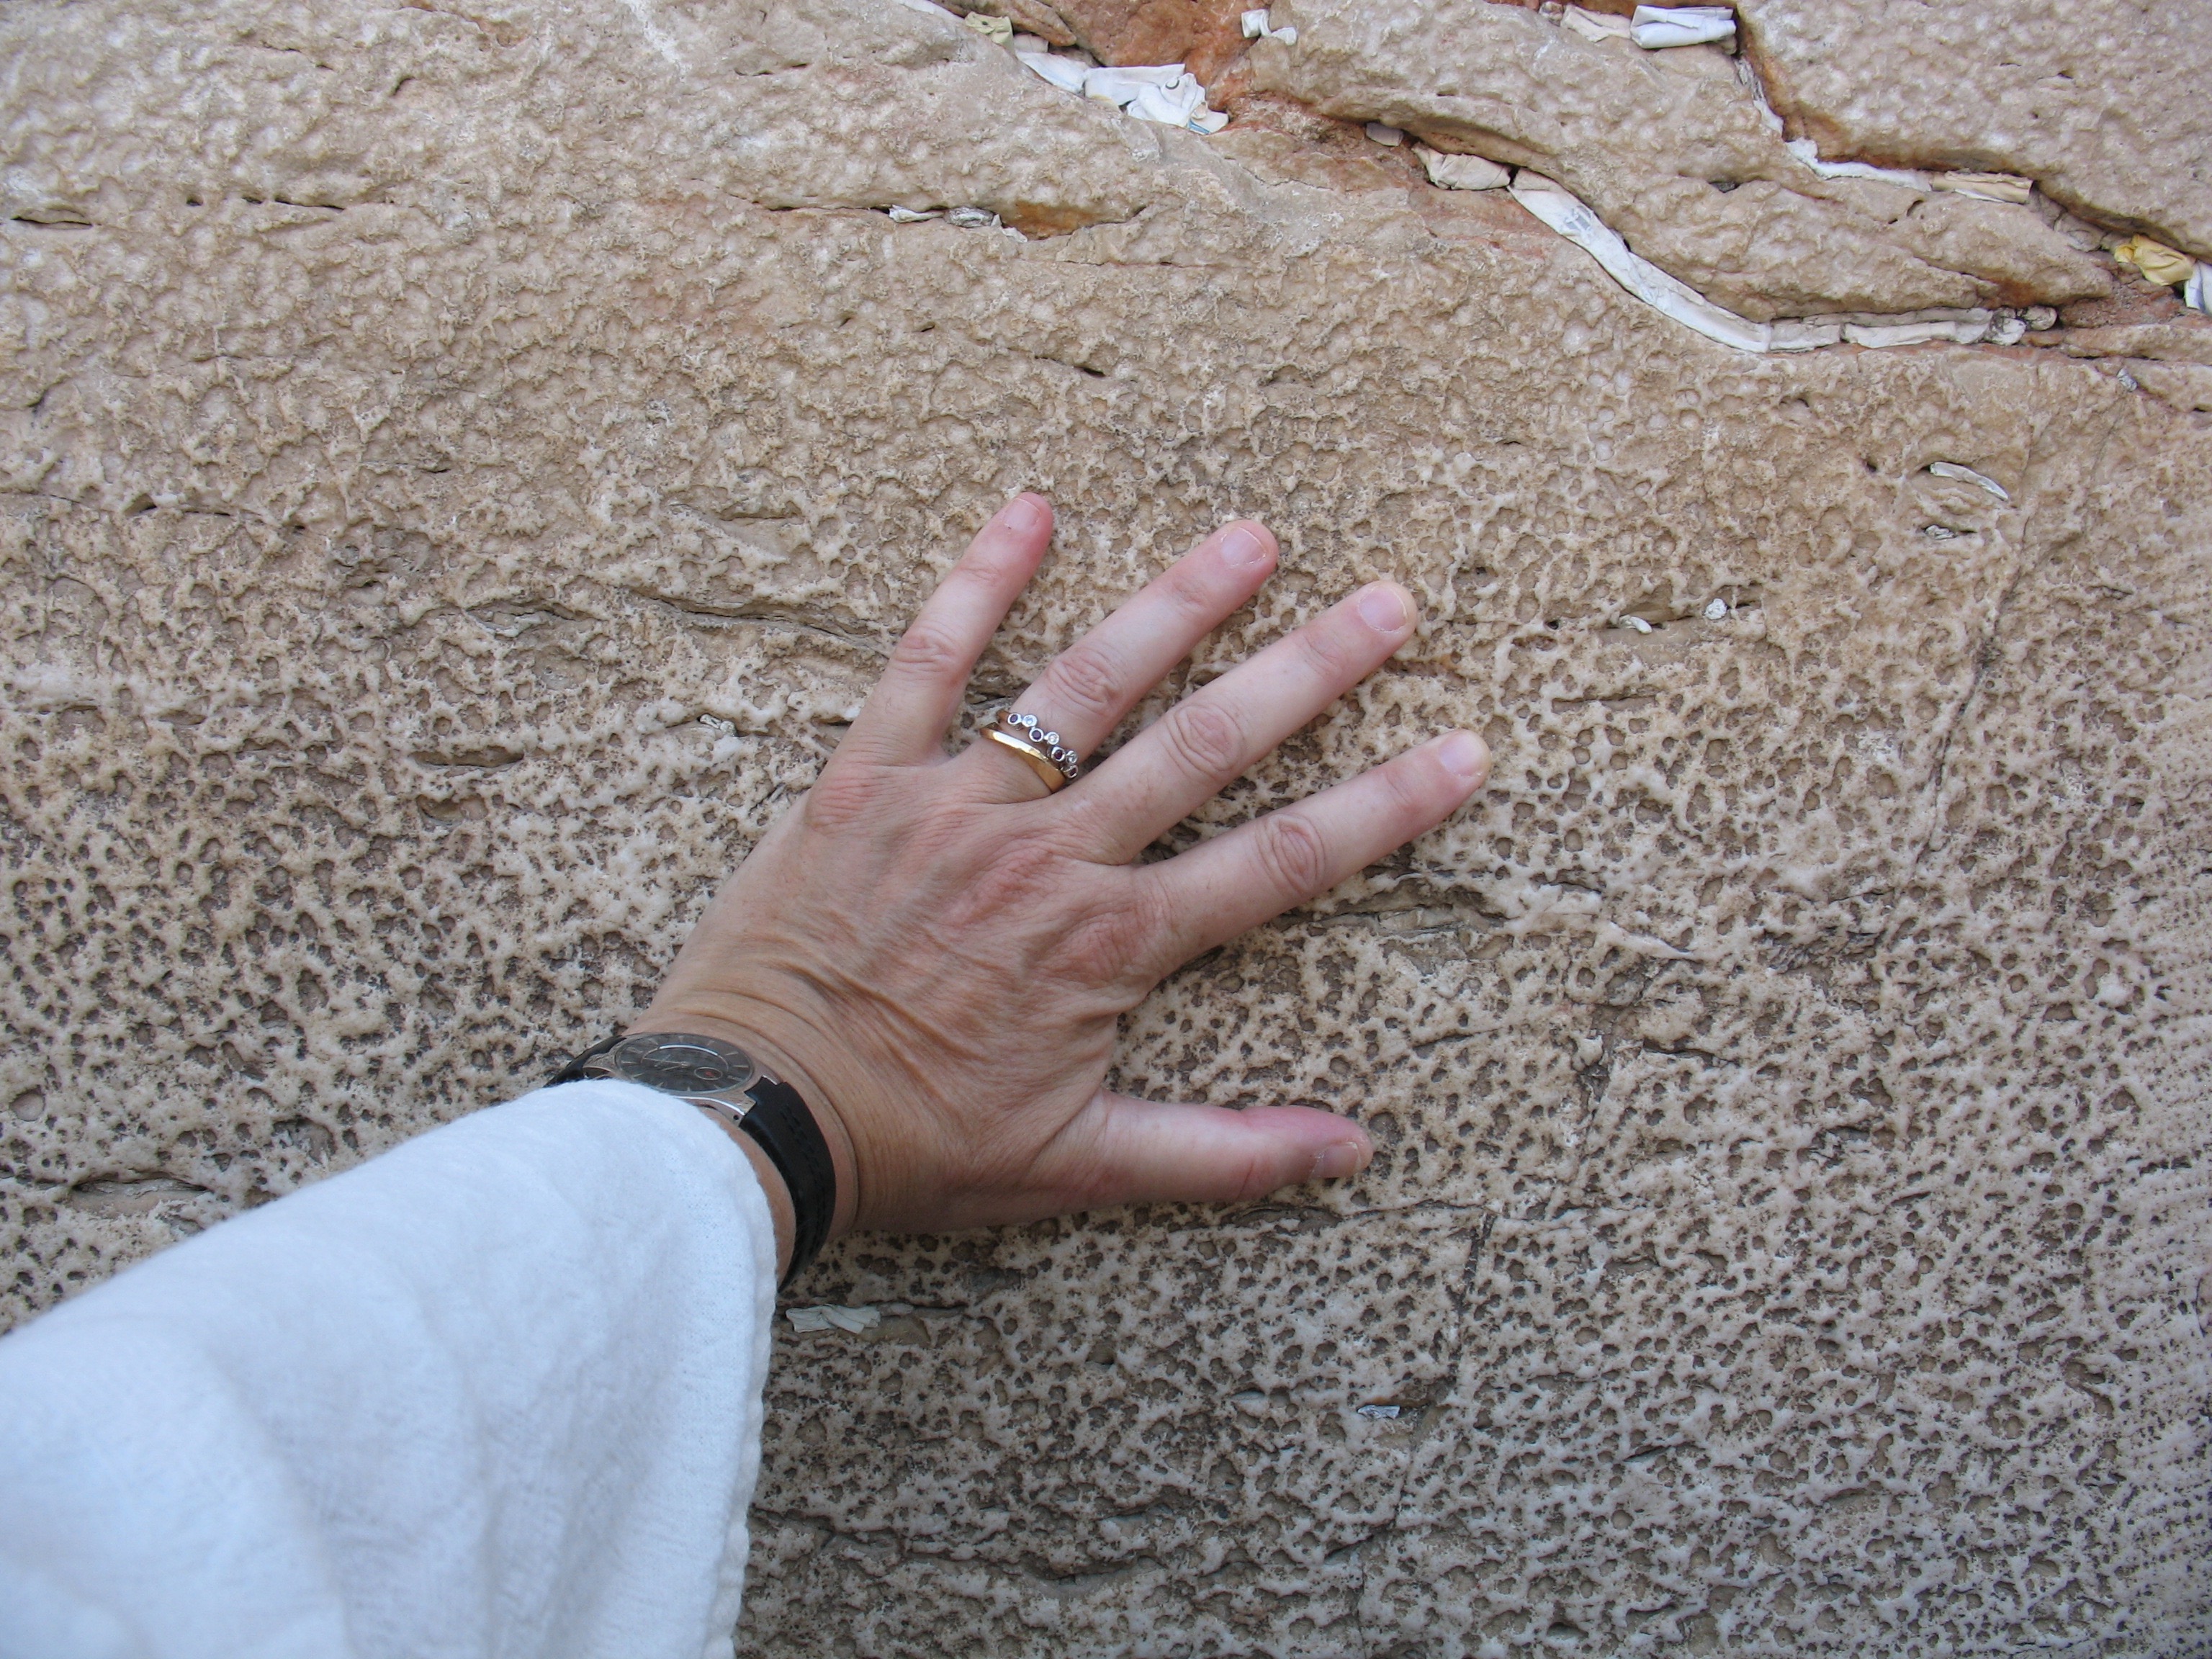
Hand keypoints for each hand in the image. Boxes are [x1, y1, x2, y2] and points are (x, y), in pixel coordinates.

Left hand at [631, 494, 1488, 1239]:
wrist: (750, 1117)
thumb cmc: (912, 1146)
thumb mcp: (1078, 1168)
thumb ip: (1221, 1156)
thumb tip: (1351, 1152)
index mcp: (1109, 944)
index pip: (1278, 863)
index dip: (1381, 808)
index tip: (1463, 752)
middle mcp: (1049, 857)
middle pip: (1203, 745)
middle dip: (1308, 670)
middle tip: (1389, 603)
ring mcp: (958, 806)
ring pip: (1083, 684)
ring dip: (1174, 605)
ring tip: (1252, 537)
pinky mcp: (867, 779)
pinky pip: (923, 661)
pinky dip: (973, 583)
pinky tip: (1027, 509)